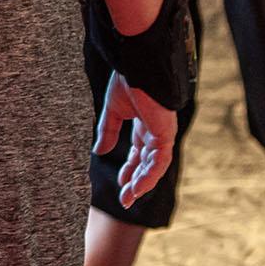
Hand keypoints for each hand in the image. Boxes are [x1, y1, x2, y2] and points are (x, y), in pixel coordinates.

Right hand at [93, 72, 177, 206]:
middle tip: (125, 199)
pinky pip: (159, 161)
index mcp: (144, 123)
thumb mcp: (113, 109)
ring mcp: (162, 133)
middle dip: (136, 181)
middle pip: (147, 163)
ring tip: (130, 198)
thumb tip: (98, 152)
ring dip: (142, 183)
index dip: (130, 169)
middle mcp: (154, 130)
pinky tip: (138, 187)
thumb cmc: (128, 80)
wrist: (139, 66)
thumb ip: (108, 131)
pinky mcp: (165, 134)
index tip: (120, 184)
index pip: (138, 152)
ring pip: (154, 166)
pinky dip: (149, 175)